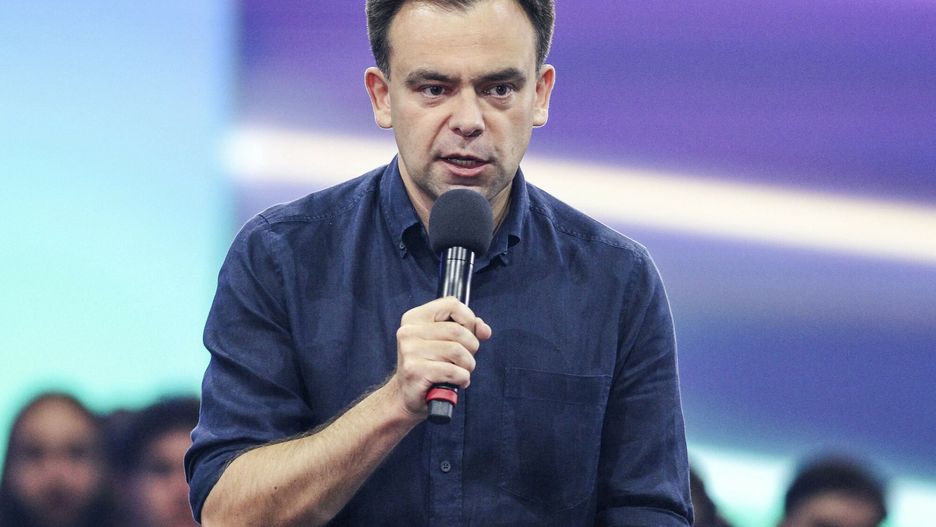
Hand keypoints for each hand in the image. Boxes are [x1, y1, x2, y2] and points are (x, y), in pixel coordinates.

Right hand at [390, 296, 491, 417]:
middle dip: (471, 347)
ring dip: (468, 365)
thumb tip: (484, 330)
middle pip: (458, 331)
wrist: (406, 394)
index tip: (469, 334)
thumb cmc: (429, 365)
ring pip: (458, 351)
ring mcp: (410, 351)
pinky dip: (462, 378)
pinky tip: (457, 382)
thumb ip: (467, 329)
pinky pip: (453, 371)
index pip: (452, 304)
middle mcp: (409, 331)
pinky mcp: (415, 371)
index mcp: (415, 317)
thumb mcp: (446, 341)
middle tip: (465, 360)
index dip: (469, 319)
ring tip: (462, 371)